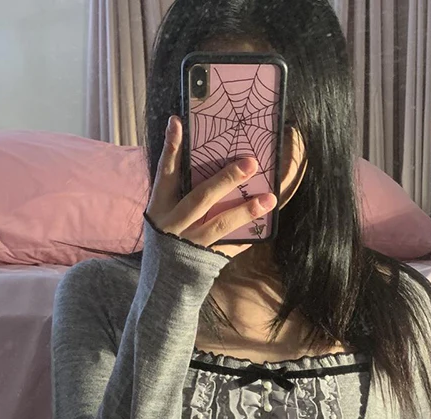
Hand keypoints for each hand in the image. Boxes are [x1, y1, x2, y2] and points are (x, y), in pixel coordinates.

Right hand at [145, 115, 277, 259]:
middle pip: (201, 198)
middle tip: (251, 163)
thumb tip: (208, 166)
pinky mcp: (204, 261)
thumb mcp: (163, 214)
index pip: (165, 173)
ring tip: (269, 199)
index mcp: (160, 208)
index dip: (171, 148)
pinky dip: (245, 238)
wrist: (161, 283)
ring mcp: (190, 244)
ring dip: (246, 211)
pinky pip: (228, 248)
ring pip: (220, 225)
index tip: (177, 123)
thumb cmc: (165, 240)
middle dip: (226, 179)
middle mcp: (174, 225)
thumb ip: (179, 192)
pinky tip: (263, 229)